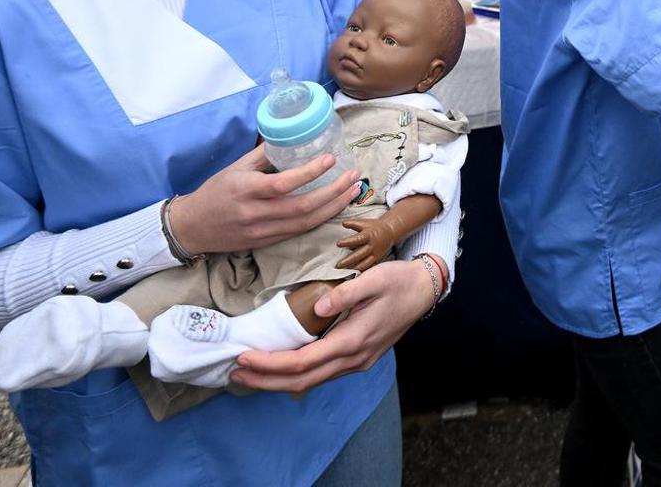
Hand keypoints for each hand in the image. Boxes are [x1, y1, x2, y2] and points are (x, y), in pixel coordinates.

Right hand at [169, 145, 359, 255]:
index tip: (330, 160)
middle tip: (353, 177)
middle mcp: (254, 213)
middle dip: (333, 192)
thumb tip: (290, 137)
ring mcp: (261, 231)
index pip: (282, 184)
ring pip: (305, 223)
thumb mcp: (235, 168)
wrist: (192, 227)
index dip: (309, 173)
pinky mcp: (265, 243)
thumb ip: (263, 155)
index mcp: (245, 190)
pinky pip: (298, 232)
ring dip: (333, 208)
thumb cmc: (214, 192)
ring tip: (352, 192)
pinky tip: (334, 208)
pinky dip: (319, 220)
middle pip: (302, 207)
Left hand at [230, 258, 436, 393]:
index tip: (244, 358)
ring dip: (278, 380)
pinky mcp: (358, 358)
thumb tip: (318, 308)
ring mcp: (357, 362)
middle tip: (234, 374)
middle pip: (302, 381)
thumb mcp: (375, 279)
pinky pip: (321, 374)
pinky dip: (296, 375)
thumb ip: (346, 294)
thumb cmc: (399, 281)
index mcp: (353, 341)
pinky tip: (281, 366)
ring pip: (311, 381)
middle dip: (266, 380)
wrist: (425, 290)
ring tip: (250, 373)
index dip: (271, 364)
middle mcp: (353, 359)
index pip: (303, 362)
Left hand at [334, 219, 392, 272]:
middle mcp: (372, 246)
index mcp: (369, 235)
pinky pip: (369, 267)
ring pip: (364, 263)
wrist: (390, 233)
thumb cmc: (374, 227)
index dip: (348, 242)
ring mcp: (375, 254)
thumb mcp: (365, 223)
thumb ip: (353, 223)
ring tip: (343, 272)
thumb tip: (343, 223)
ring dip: (354, 268)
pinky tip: (354, 276)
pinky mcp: (376, 260)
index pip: (358, 239)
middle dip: (348, 260)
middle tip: (338, 265)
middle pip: (359, 254)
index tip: (338, 243)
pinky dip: (362, 272)